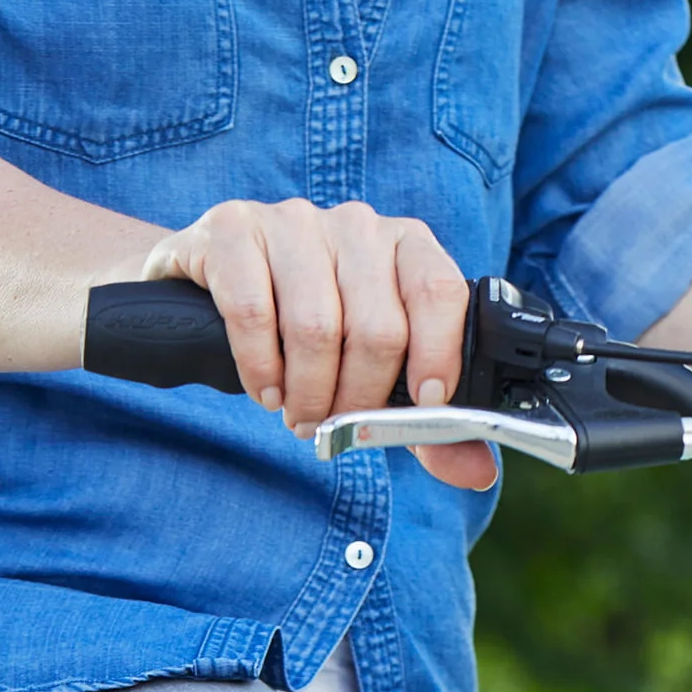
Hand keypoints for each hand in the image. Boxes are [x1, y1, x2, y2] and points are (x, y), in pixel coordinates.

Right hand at [142, 200, 496, 489]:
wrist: (216, 282)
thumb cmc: (312, 328)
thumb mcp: (378, 374)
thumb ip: (427, 424)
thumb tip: (475, 470)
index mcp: (407, 246)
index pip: (440, 292)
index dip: (438, 355)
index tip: (425, 403)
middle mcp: (357, 225)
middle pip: (378, 327)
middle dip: (359, 397)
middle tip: (336, 426)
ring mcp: (295, 221)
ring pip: (316, 327)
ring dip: (309, 392)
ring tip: (299, 414)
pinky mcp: (235, 229)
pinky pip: (253, 312)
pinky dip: (260, 367)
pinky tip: (265, 389)